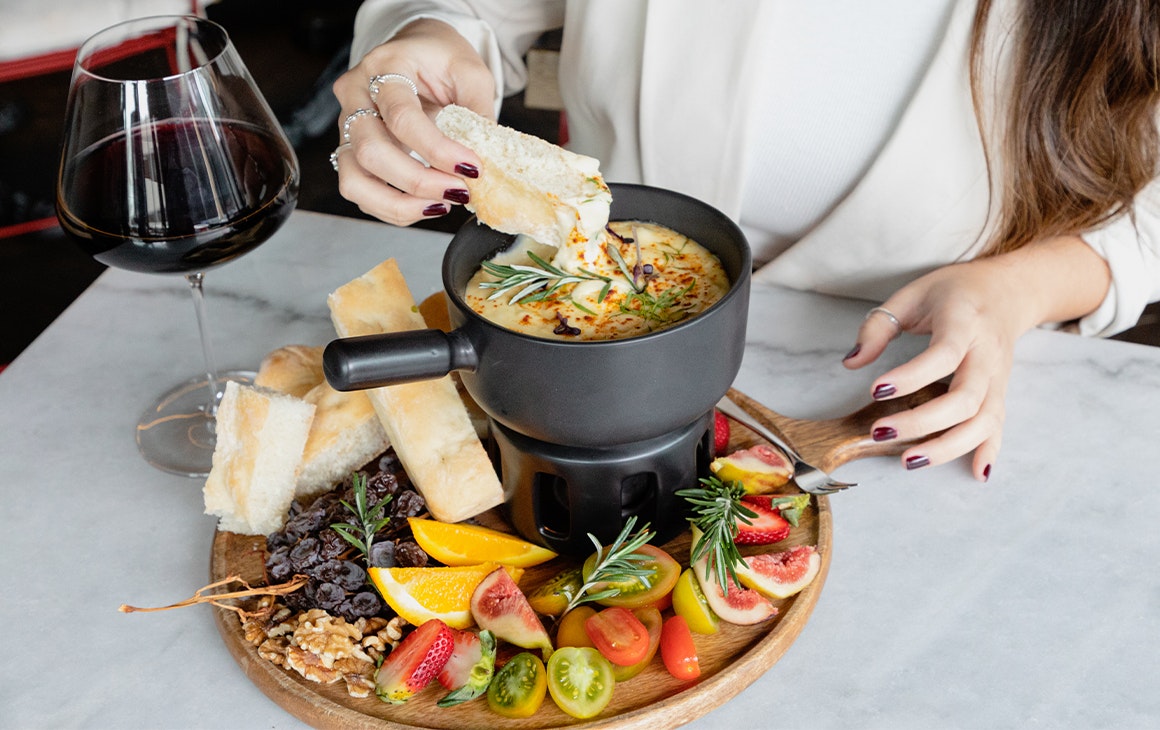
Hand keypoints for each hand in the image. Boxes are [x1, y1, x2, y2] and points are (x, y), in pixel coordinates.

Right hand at [331, 19, 495, 224]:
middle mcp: (355, 95)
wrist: (415, 50)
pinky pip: (362, 192)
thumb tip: (486, 163)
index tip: (472, 168)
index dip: (437, 150)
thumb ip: (477, 112)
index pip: (402, 116)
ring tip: (441, 204)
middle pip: (371, 152)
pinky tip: (427, 204)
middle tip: (459, 191)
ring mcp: (347, 126)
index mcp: (384, 66)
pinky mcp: (351, 152)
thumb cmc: (440, 58)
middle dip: (418, 182)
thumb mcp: (470, 72)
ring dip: (399, 204)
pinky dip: (394, 208)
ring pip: (354, 180)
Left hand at [841, 236, 1109, 480]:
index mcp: (965, 322)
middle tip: (880, 432)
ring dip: (948, 446)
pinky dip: (990, 451)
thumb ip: (879, 326)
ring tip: (908, 461)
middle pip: (965, 398)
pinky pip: (999, 426)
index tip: (875, 391)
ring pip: (983, 420)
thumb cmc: (955, 292)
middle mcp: (987, 354)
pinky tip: (976, 473)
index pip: (944, 354)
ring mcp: (998, 377)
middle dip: (922, 422)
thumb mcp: (913, 293)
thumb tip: (851, 363)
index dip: (912, 376)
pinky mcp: (1001, 392)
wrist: (1009, 291)